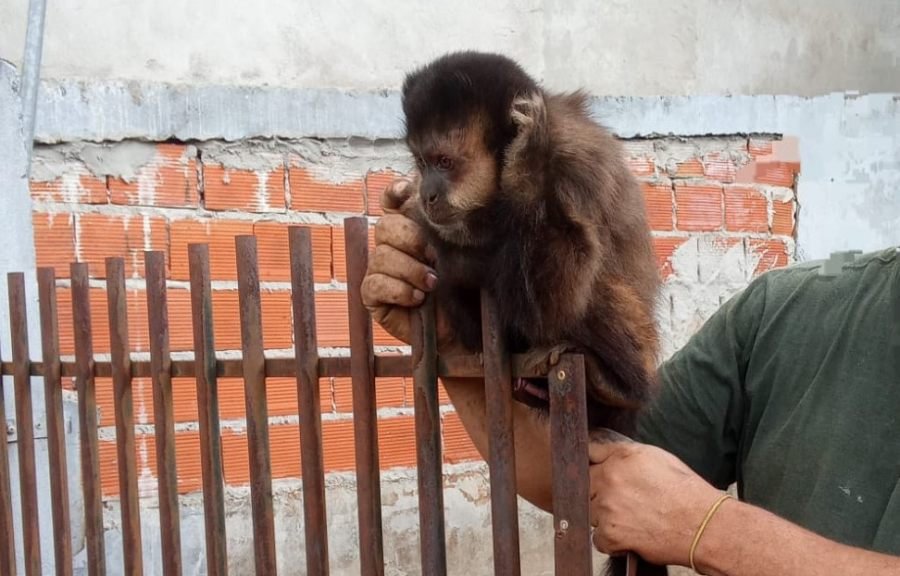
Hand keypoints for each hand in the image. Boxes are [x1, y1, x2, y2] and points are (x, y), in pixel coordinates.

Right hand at [360, 176, 457, 349]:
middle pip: (386, 226)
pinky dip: (398, 289)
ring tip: (432, 284)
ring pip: (381, 255)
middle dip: (410, 239)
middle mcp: (391, 246)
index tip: (406, 190)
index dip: (394, 193)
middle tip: (433, 256)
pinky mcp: (373, 296)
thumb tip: (432, 199)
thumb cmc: (465, 290)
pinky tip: (417, 298)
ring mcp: (379, 270)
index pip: (392, 201)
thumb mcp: (461, 254)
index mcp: (411, 228)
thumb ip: (445, 228)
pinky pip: (374, 284)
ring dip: (409, 269)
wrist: (464, 331)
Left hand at [587, 439, 725, 566]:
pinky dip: (611, 541)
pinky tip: (629, 536)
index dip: (595, 464)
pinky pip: (598, 538)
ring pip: (591, 512)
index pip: (592, 452)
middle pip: (588, 484)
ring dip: (605, 517)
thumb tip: (613, 457)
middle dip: (601, 492)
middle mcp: (610, 477)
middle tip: (624, 503)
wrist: (703, 525)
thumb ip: (629, 455)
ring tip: (632, 520)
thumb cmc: (687, 493)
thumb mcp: (660, 458)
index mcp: (623, 456)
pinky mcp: (610, 533)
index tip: (598, 471)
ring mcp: (608, 506)